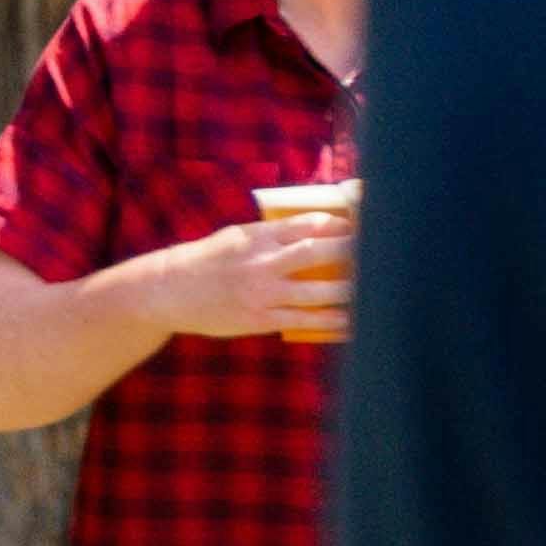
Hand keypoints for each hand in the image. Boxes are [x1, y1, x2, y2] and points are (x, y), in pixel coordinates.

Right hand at [132, 205, 351, 351]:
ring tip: (373, 289)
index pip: (307, 225)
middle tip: (378, 253)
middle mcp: (263, 262)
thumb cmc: (205, 261)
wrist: (168, 291)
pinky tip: (349, 321)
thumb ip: (270, 234)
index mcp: (258, 236)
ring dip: (349, 289)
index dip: (338, 225)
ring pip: (318, 290)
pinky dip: (330, 321)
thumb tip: (310, 229)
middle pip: (319, 252)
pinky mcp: (260, 318)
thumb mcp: (235, 236)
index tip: (359, 227)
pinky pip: (304, 320)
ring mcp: (263, 292)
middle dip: (352, 251)